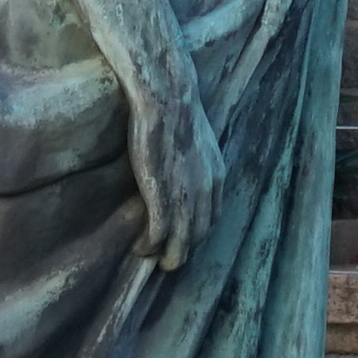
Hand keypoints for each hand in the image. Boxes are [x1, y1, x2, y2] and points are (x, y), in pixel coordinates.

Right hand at [128, 74, 222, 274]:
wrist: (167, 96)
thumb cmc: (175, 108)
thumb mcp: (198, 137)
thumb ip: (195, 157)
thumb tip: (183, 162)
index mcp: (216, 175)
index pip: (211, 215)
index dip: (196, 231)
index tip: (182, 237)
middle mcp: (206, 190)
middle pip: (199, 233)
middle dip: (184, 250)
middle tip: (168, 259)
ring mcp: (185, 194)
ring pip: (182, 240)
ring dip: (168, 256)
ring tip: (154, 260)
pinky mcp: (161, 195)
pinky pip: (159, 232)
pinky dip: (150, 244)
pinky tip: (141, 248)